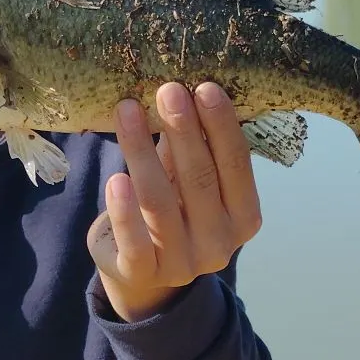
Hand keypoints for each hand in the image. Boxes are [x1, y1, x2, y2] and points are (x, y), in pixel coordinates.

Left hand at [88, 81, 261, 322]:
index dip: (222, 127)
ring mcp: (182, 263)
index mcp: (243, 218)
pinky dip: (124, 209)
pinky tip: (116, 178)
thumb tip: (184, 89)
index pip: (237, 167)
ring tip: (128, 109)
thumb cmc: (174, 211)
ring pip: (160, 201)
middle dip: (184, 130)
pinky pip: (134, 240)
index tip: (206, 87)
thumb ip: (192, 149)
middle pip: (201, 179)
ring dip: (142, 151)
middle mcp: (220, 245)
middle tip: (169, 90)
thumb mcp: (190, 183)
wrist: (143, 271)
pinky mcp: (143, 273)